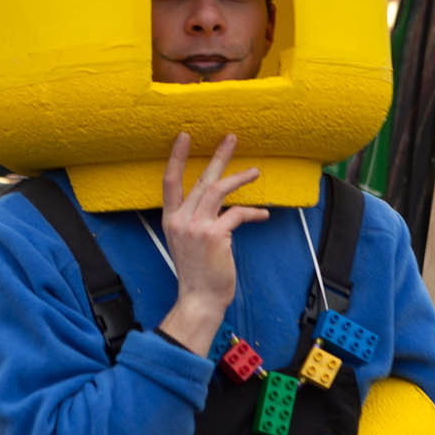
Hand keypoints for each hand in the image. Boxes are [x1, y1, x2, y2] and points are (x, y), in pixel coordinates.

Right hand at [158, 132, 268, 353]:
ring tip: (255, 171)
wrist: (199, 298)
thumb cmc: (197, 274)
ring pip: (218, 190)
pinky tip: (264, 214)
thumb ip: (195, 222)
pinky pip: (237, 214)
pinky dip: (253, 212)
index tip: (184, 136)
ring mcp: (196, 227)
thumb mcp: (187, 243)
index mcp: (171, 220)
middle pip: (200, 180)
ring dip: (239, 178)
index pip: (170, 182)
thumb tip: (218, 206)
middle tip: (231, 138)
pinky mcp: (214, 235)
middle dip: (218, 157)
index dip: (177, 157)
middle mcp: (181, 220)